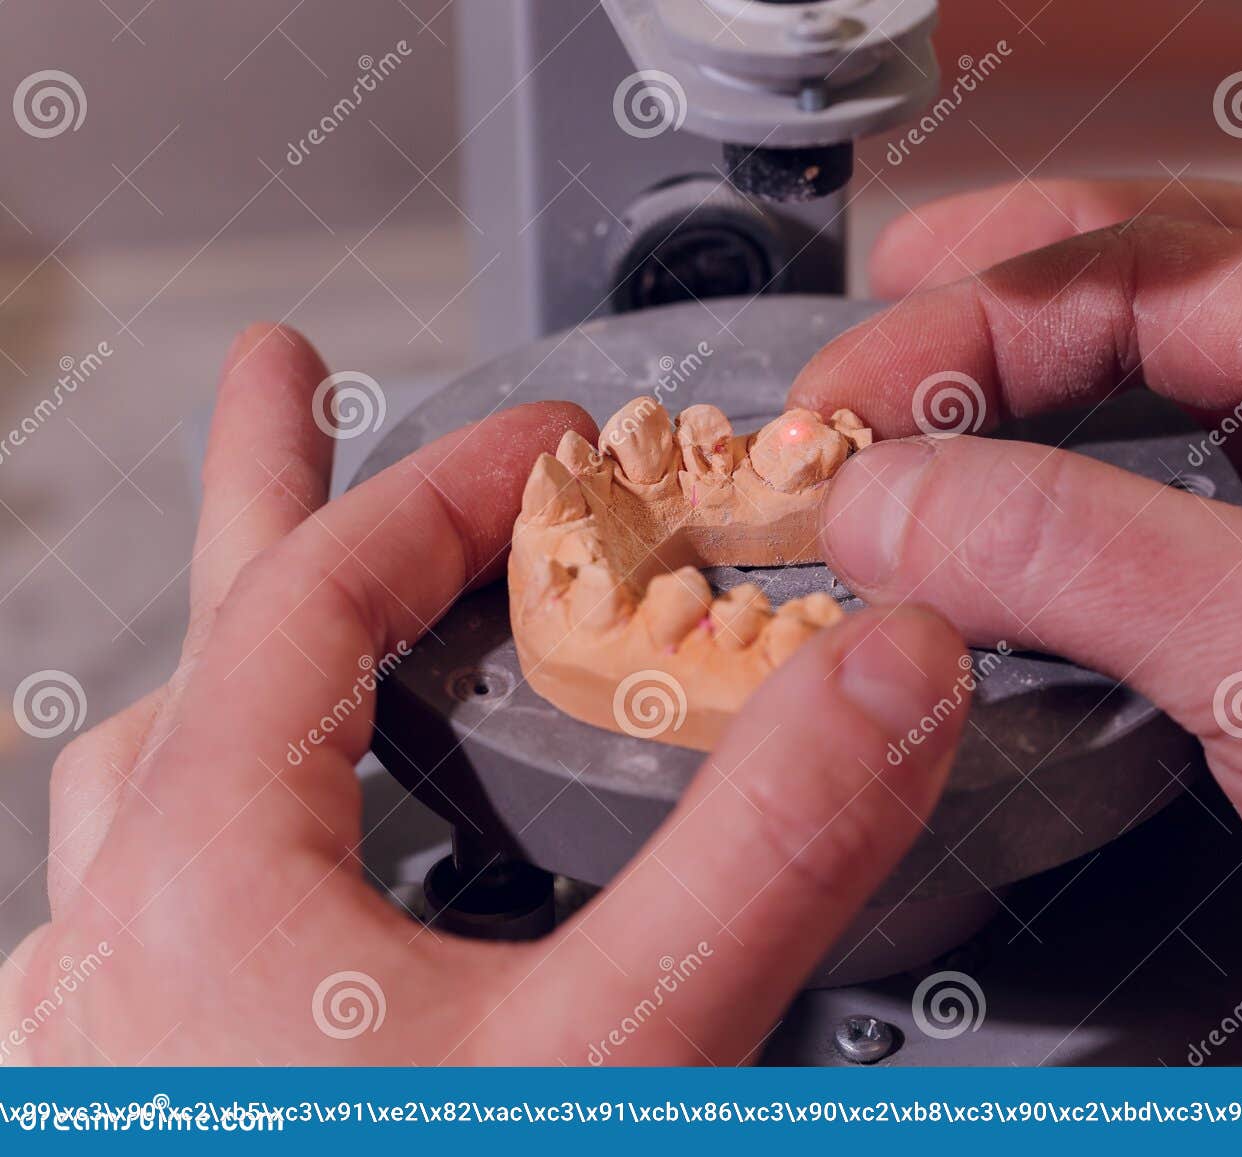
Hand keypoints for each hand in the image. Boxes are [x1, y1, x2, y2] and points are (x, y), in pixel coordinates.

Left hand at [1, 324, 968, 1064]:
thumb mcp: (623, 1047)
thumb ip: (766, 851)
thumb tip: (885, 673)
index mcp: (209, 883)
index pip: (318, 593)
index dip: (447, 487)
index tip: (553, 441)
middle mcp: (119, 942)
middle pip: (203, 646)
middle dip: (268, 490)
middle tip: (283, 377)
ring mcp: (108, 1034)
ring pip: (150, 784)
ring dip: (239, 670)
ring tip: (293, 610)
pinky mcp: (153, 1103)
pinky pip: (157, 910)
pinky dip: (232, 828)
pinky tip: (295, 875)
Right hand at [791, 178, 1241, 1064]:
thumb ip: (1065, 551)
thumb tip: (890, 499)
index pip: (1158, 270)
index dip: (982, 311)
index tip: (857, 387)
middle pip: (1176, 294)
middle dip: (1018, 294)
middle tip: (892, 306)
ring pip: (1178, 409)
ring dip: (1047, 398)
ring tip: (932, 405)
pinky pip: (1177, 536)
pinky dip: (1076, 519)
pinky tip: (1016, 541)